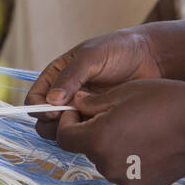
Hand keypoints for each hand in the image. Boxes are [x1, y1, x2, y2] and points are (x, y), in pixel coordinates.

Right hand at [26, 29, 162, 140]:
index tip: (54, 110)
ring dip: (71, 130)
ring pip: (63, 131)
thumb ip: (71, 76)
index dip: (38, 108)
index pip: (34, 99)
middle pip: (44, 120)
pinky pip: (85, 134)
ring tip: (90, 120)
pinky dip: (89, 134)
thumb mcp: (92, 56)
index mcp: (57, 76)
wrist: (150, 58)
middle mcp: (65, 95)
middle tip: (72, 118)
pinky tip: (103, 124)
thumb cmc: (119, 49)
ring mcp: (82, 109)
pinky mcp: (98, 120)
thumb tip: (52, 101)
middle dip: (52, 123)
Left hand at [55, 79, 184, 184]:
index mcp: (98, 140)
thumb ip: (93, 103)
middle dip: (93, 132)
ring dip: (112, 145)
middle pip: (87, 149)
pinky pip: (128, 171)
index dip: (67, 122)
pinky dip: (131, 158)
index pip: (64, 137)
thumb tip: (75, 103)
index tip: (78, 112)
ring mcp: (127, 180)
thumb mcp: (124, 93)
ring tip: (138, 127)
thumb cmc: (165, 101)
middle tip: (114, 114)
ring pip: (107, 161)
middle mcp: (108, 165)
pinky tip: (152, 142)